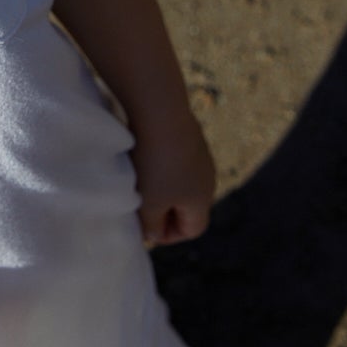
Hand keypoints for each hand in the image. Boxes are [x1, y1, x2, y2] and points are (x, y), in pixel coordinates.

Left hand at [132, 108, 215, 246]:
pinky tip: (143, 155)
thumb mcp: (148, 202)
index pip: (192, 230)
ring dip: (161, 186)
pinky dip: (160, 164)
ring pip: (181, 181)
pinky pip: (176, 160)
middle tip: (138, 206)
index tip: (144, 227)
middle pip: (188, 206)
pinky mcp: (190, 135)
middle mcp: (208, 178)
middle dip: (163, 210)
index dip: (168, 235)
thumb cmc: (154, 164)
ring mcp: (201, 154)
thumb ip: (151, 225)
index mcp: (202, 199)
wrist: (160, 111)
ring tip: (138, 180)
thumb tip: (153, 234)